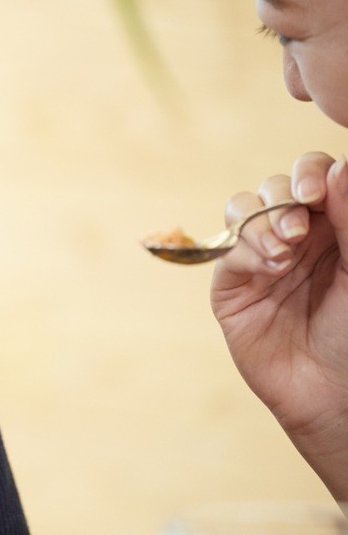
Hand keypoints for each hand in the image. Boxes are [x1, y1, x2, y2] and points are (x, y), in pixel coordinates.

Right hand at [211, 152, 347, 503]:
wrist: (336, 396)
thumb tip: (340, 167)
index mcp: (333, 226)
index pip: (314, 177)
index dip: (311, 174)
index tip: (318, 191)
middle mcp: (296, 236)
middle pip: (276, 187)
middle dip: (284, 196)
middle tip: (301, 222)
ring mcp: (261, 258)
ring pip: (244, 208)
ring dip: (262, 220)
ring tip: (286, 248)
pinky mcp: (233, 284)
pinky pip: (228, 248)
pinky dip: (247, 248)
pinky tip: (272, 267)